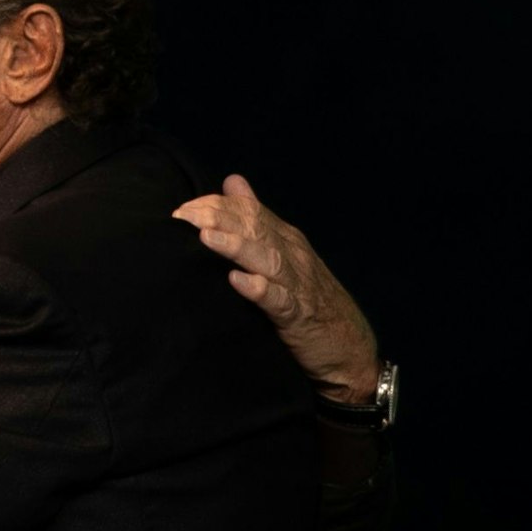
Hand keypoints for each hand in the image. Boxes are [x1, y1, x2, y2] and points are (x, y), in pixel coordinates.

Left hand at [172, 175, 379, 402]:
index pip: (250, 212)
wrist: (348, 348)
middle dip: (219, 218)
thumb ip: (257, 219)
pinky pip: (278, 300)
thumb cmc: (308, 299)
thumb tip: (232, 182)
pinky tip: (237, 280)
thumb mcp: (282, 252)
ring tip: (206, 237)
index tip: (182, 209)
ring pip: (266, 258)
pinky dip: (258, 289)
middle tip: (184, 215)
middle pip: (255, 228)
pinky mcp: (299, 316)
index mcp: (285, 240)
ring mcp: (297, 284)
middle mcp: (292, 255)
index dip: (216, 206)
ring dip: (236, 246)